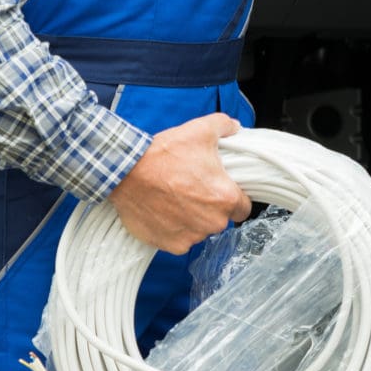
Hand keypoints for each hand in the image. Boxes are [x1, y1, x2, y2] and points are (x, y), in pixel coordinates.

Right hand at [106, 113, 252, 254]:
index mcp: (225, 198)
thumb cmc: (164, 154)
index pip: (243, 208)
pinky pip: (180, 240)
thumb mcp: (200, 130)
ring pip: (200, 230)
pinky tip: (164, 211)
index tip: (221, 190)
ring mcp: (191, 236)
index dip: (234, 199)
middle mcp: (212, 222)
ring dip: (193, 219)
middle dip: (211, 208)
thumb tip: (234, 126)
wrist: (127, 173)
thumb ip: (224, 125)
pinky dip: (174, 229)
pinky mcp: (171, 245)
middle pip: (221, 220)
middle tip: (193, 190)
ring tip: (175, 199)